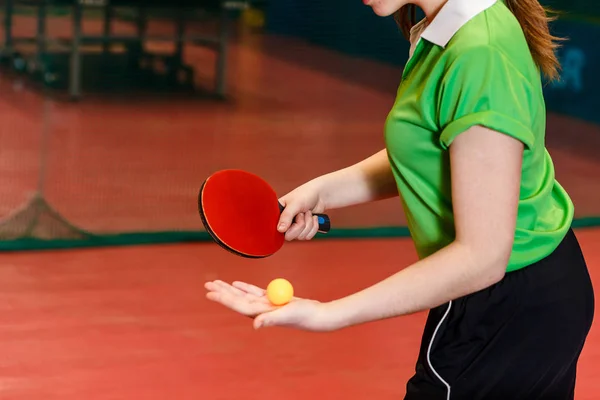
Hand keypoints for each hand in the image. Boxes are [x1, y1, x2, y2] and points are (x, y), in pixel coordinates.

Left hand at [205, 280, 335, 330]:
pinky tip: (236, 284)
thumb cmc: (303, 316)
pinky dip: (244, 287)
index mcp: (260, 313)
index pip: (237, 305)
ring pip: (242, 295)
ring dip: (229, 288)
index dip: (223, 298)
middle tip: (207, 284)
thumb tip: (255, 325)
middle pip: (236, 299)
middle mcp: (259, 310)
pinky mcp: (271, 299)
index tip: (210, 293)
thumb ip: (270, 319)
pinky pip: (253, 292)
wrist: (315, 315)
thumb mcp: (287, 314)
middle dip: (221, 291)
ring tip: (216, 282)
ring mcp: (264, 304)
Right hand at [278, 180, 325, 240]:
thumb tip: (280, 229)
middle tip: (301, 213)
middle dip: (300, 224)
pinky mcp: (304, 231)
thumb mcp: (295, 204)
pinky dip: (314, 226)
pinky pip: (309, 236)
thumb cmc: (305, 195)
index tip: (295, 217)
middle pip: (290, 236)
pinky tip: (313, 217)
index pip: (277, 229)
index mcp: (278, 214)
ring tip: (308, 212)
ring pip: (301, 236)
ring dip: (308, 223)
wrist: (321, 196)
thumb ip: (286, 216)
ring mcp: (295, 228)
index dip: (287, 226)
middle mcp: (285, 223)